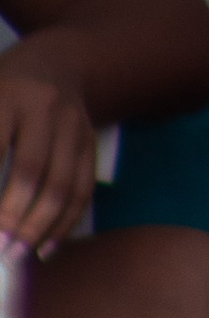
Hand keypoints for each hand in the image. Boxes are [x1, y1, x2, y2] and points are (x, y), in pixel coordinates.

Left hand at [0, 46, 100, 254]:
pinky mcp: (90, 141)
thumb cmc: (2, 92)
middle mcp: (44, 107)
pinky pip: (83, 188)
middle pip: (32, 169)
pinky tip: (46, 247)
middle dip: (13, 216)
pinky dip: (66, 223)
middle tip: (0, 249)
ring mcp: (73, 124)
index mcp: (6, 97)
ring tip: (19, 255)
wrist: (55, 62)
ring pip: (62, 184)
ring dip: (40, 227)